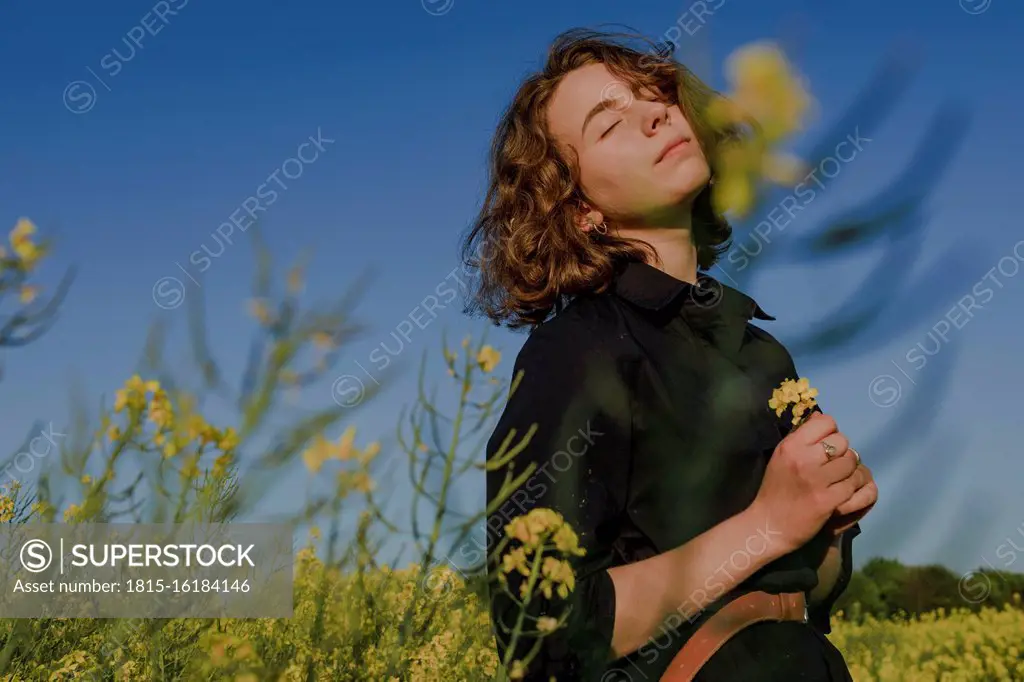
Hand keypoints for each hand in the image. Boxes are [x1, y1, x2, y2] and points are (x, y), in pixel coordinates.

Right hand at [751, 412, 869, 553]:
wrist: (768, 525)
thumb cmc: (775, 489)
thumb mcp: (780, 457)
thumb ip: (801, 437)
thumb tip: (821, 416)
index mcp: (791, 446)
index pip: (826, 422)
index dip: (830, 432)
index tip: (825, 445)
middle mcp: (804, 459)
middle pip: (842, 441)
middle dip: (842, 452)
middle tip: (833, 464)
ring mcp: (817, 480)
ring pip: (851, 463)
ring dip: (849, 470)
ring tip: (839, 478)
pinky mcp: (829, 500)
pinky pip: (852, 484)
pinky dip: (851, 487)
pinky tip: (842, 491)